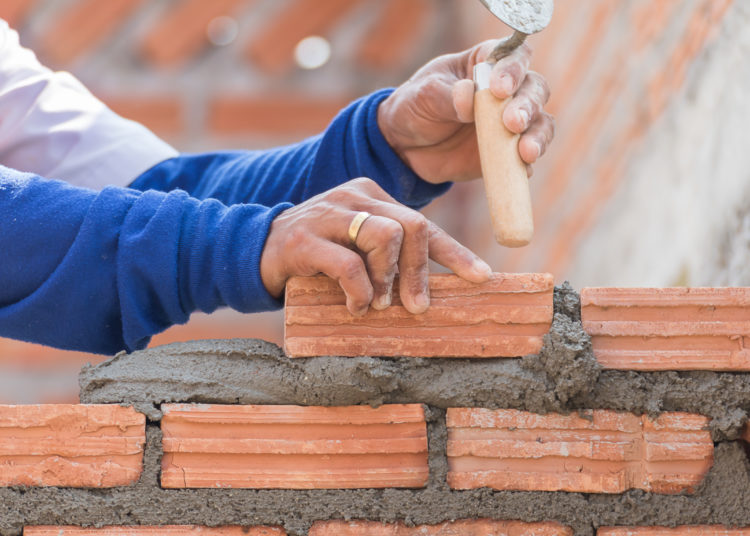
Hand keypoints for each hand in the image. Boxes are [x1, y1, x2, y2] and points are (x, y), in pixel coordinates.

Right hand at [260, 177, 491, 314]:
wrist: (255, 251)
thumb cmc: (316, 256)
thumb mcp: (356, 249)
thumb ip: (387, 258)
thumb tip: (426, 293)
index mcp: (372, 196)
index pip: (423, 223)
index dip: (455, 253)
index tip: (481, 277)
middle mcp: (354, 197)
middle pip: (412, 226)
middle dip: (420, 272)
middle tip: (416, 306)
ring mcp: (328, 213)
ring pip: (385, 238)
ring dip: (387, 280)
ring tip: (376, 303)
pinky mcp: (305, 239)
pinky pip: (349, 265)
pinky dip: (359, 292)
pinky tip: (353, 305)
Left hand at [378, 39, 554, 183]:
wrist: (407, 148)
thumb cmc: (416, 107)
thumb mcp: (423, 95)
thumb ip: (447, 95)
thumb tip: (468, 97)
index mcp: (486, 63)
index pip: (513, 56)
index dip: (513, 69)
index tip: (499, 89)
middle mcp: (507, 90)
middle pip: (535, 89)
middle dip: (527, 106)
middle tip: (512, 122)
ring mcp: (510, 122)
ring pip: (540, 123)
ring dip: (538, 136)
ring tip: (526, 152)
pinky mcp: (509, 152)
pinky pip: (527, 158)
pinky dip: (528, 164)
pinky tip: (522, 170)